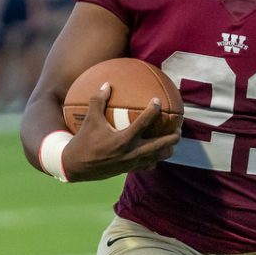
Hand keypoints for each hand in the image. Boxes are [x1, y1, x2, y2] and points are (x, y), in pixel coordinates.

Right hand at [62, 83, 180, 180]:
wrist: (76, 167)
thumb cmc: (83, 142)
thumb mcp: (89, 120)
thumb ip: (98, 101)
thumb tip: (106, 84)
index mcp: (122, 140)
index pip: (143, 124)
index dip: (153, 111)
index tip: (157, 101)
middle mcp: (130, 153)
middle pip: (159, 146)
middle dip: (172, 138)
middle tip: (179, 129)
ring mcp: (131, 163)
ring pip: (156, 158)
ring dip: (166, 150)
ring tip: (173, 142)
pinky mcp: (128, 170)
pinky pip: (147, 166)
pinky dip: (154, 160)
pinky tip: (156, 154)